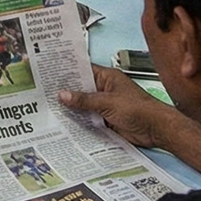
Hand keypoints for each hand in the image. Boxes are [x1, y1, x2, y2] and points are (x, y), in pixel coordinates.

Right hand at [57, 65, 182, 151]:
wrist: (157, 130)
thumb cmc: (139, 109)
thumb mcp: (108, 102)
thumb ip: (84, 100)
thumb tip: (63, 94)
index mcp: (107, 77)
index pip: (83, 70)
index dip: (67, 72)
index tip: (49, 73)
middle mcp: (105, 89)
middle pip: (81, 89)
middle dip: (66, 92)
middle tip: (44, 93)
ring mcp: (105, 105)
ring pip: (84, 105)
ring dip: (72, 108)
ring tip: (49, 108)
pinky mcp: (107, 120)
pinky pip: (89, 119)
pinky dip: (80, 121)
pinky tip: (65, 123)